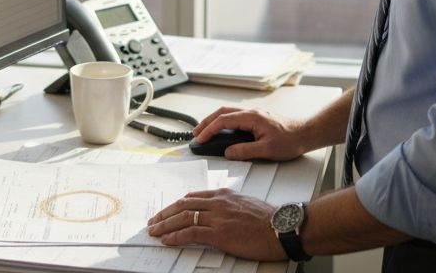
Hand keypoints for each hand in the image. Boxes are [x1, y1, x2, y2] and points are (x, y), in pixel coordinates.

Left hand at [147, 188, 284, 260]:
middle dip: (166, 213)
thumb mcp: (246, 204)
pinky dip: (176, 236)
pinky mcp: (219, 234)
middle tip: (154, 221)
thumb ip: (230, 206)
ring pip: (183, 218)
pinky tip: (168, 240)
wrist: (281, 228)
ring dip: (165, 225)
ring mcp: (217, 217)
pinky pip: (191, 233)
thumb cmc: (269, 220)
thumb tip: (220, 214)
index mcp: (224, 195)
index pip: (193, 196)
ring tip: (155, 231)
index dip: (177, 204)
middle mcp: (218, 203)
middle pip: (183, 205)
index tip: (168, 210)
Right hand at [193, 107, 310, 160]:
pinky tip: (222, 131)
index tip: (200, 139)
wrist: (306, 133)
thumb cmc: (291, 140)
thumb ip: (245, 151)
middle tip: (196, 134)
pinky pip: (235, 118)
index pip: (223, 120)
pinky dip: (224, 123)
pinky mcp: (257, 119)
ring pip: (228, 114)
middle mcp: (251, 112)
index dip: (209, 130)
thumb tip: (228, 152)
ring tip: (205, 132)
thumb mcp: (267, 150)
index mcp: (251, 117)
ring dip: (214, 121)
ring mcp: (254, 114)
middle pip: (222, 113)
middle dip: (206, 122)